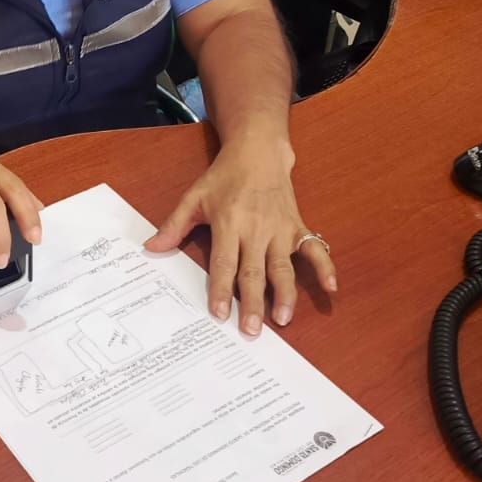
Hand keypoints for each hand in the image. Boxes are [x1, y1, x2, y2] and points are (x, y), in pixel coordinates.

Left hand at [144, 141, 335, 333]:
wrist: (258, 151)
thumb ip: (174, 225)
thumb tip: (151, 248)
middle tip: (251, 330)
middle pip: (254, 272)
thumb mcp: (194, 197)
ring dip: (285, 294)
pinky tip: (331, 288)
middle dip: (253, 302)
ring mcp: (280, 230)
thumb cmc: (224, 177)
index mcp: (229, 223)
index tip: (218, 314)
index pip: (224, 263)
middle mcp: (256, 230)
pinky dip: (326, 266)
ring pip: (283, 266)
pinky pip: (315, 248)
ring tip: (283, 319)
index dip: (220, 289)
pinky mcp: (297, 226)